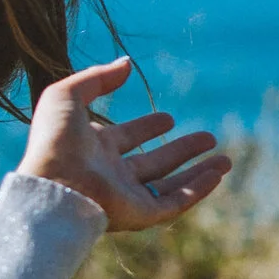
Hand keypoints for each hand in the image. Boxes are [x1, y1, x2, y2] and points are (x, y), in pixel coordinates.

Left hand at [16, 57, 231, 231]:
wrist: (54, 186)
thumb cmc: (55, 141)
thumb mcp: (67, 96)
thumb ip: (96, 78)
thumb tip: (126, 63)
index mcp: (91, 147)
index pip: (125, 137)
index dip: (146, 128)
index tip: (168, 119)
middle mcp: (110, 173)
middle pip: (152, 162)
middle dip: (180, 150)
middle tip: (207, 137)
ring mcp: (125, 195)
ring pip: (169, 183)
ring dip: (197, 171)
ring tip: (225, 159)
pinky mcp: (139, 214)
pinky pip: (175, 202)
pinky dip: (198, 189)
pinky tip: (217, 175)